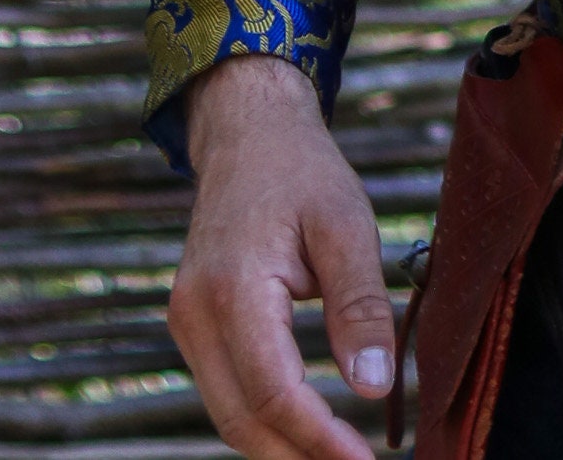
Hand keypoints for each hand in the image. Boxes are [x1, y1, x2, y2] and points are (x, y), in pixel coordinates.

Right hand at [168, 54, 396, 459]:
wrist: (249, 135)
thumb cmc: (304, 173)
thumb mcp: (347, 225)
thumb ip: (361, 307)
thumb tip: (377, 388)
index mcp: (231, 291)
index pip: (273, 393)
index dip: (319, 438)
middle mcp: (194, 318)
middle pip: (243, 420)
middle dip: (298, 456)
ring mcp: (186, 326)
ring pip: (230, 415)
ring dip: (281, 447)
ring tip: (340, 456)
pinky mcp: (194, 328)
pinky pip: (226, 391)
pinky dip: (266, 418)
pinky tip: (310, 427)